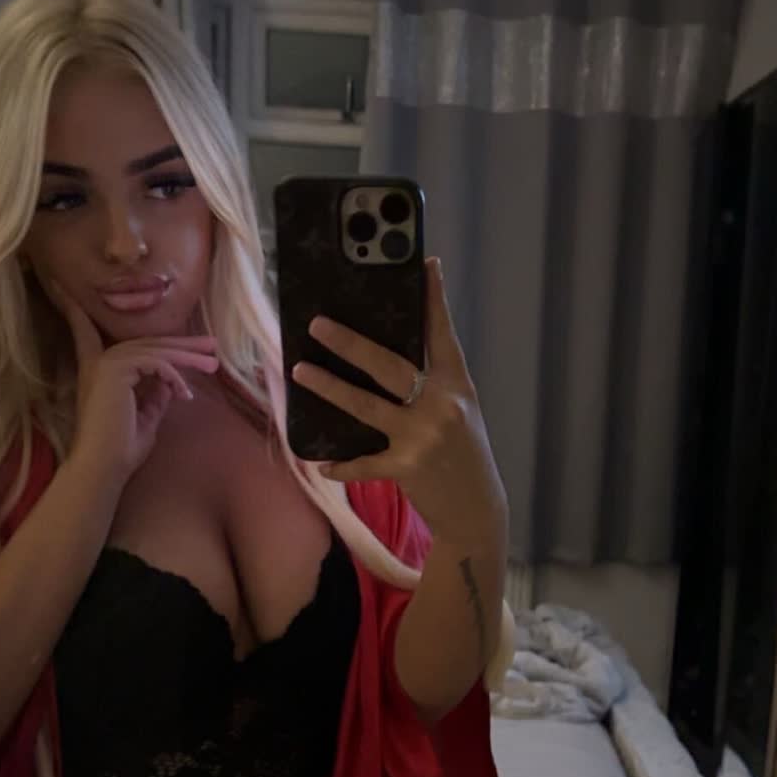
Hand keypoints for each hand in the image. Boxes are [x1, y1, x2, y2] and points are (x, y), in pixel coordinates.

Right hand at [44, 280, 220, 487]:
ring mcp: (106, 363)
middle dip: (181, 345)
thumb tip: (169, 382)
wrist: (104, 467)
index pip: (88, 333)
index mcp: (99, 372)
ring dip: (188, 358)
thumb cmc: (121, 450)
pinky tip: (185, 394)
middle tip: (211, 347)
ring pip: (155, 350)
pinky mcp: (116, 369)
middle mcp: (99, 362)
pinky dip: (174, 376)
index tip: (60, 285)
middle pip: (146, 343)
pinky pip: (156, 363)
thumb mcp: (145, 419)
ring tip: (213, 364)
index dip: (75, 310)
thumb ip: (155, 398)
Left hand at [290, 256, 507, 545]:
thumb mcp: (459, 411)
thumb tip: (386, 354)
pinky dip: (341, 465)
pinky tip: (321, 463)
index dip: (433, 299)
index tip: (425, 265)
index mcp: (457, 385)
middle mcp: (442, 405)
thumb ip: (433, 383)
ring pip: (366, 405)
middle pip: (389, 364)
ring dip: (329, 387)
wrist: (477, 511)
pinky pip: (363, 462)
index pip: (443, 334)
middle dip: (350, 343)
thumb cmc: (462, 454)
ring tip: (299, 370)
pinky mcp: (407, 468)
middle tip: (318, 324)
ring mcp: (423, 436)